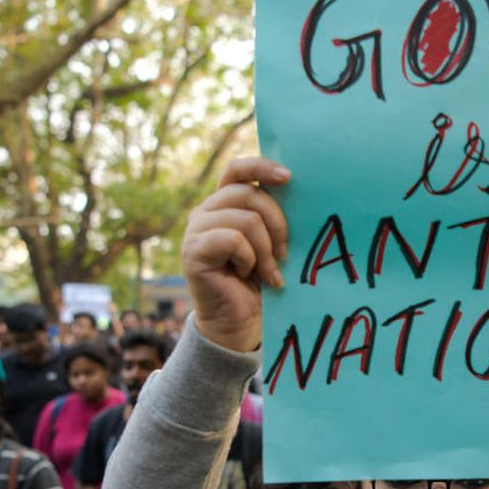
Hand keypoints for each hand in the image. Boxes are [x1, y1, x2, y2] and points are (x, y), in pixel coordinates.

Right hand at [181, 158, 290, 351]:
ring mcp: (196, 229)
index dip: (262, 167)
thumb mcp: (270, 242)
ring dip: (266, 249)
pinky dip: (249, 258)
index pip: (238, 170)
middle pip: (250, 194)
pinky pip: (233, 240)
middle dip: (277, 223)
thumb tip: (296, 190)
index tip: (289, 177)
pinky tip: (246, 274)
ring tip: (269, 271)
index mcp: (225, 203)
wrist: (238, 321)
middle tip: (285, 253)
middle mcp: (206, 210)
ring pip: (246, 219)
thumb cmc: (259, 281)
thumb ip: (272, 217)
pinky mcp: (193, 250)